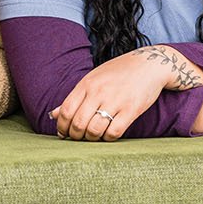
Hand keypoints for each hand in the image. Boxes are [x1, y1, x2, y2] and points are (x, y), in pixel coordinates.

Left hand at [51, 45, 202, 141]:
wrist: (149, 64)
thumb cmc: (118, 72)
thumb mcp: (93, 79)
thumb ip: (75, 97)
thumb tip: (54, 114)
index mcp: (87, 84)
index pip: (66, 111)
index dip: (62, 127)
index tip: (64, 133)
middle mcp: (99, 92)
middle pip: (78, 123)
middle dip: (75, 136)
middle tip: (79, 137)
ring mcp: (116, 101)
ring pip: (94, 130)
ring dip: (91, 138)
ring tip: (94, 136)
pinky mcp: (131, 109)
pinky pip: (114, 132)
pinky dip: (108, 138)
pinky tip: (109, 133)